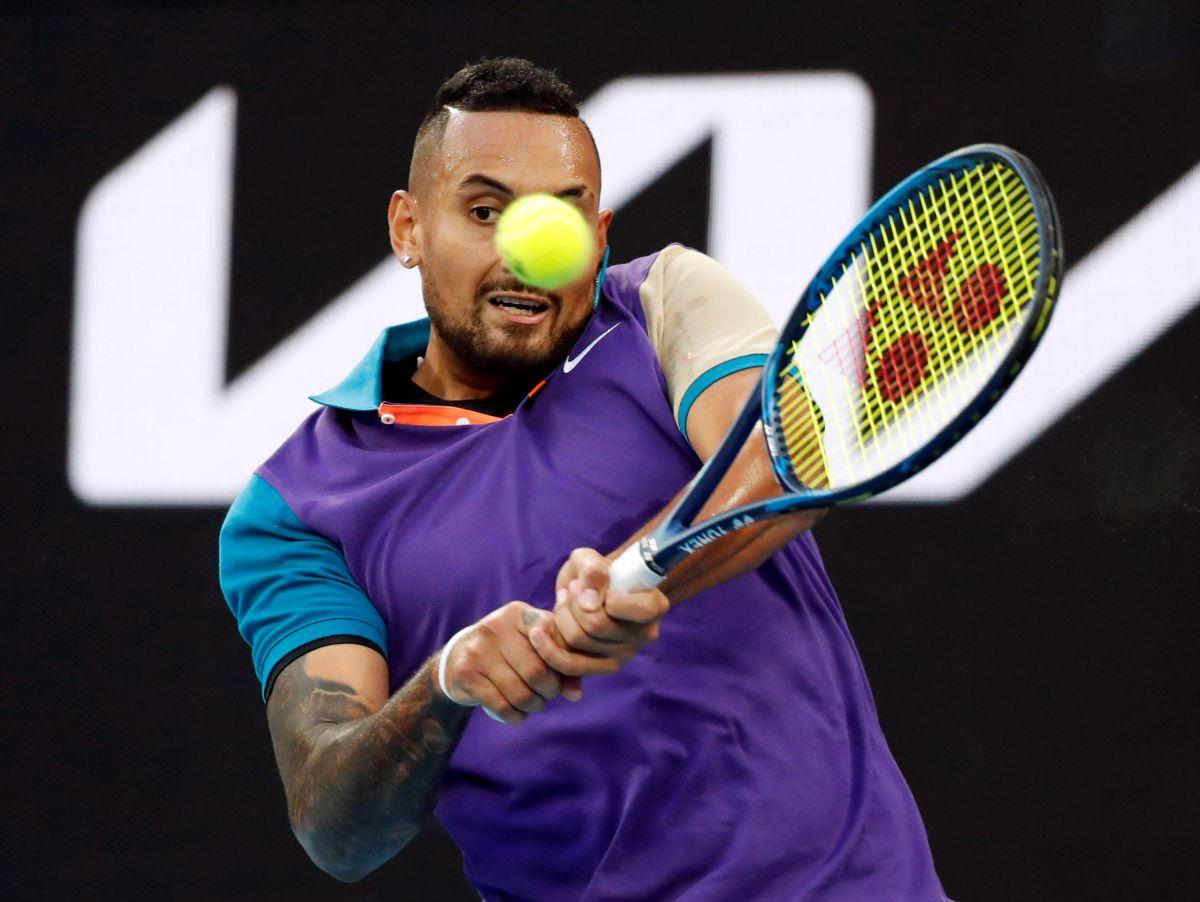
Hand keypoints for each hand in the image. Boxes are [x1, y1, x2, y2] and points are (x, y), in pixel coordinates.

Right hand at [438, 601, 621, 723]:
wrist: (456, 658)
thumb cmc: (507, 650)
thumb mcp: (532, 643)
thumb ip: (559, 660)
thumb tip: (576, 694)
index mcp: (517, 613)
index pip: (551, 637)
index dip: (562, 661)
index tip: (561, 672)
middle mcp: (495, 627)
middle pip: (537, 671)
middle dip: (550, 690)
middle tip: (549, 694)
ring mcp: (478, 651)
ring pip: (520, 693)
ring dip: (534, 706)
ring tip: (535, 704)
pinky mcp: (467, 675)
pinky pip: (502, 706)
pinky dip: (516, 716)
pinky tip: (517, 713)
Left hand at [538, 548, 669, 671]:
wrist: (588, 590)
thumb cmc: (594, 571)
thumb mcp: (590, 559)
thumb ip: (592, 572)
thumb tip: (590, 603)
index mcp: (654, 606)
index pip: (638, 609)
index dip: (608, 596)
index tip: (590, 582)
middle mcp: (644, 635)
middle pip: (597, 625)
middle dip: (573, 603)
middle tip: (570, 590)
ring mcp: (624, 655)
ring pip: (578, 642)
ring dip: (560, 617)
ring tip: (562, 601)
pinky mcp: (600, 668)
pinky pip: (570, 667)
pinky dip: (549, 650)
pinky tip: (538, 634)